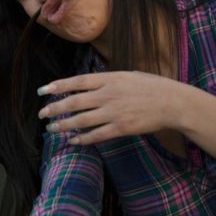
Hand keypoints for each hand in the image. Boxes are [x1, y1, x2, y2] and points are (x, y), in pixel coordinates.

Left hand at [37, 71, 215, 158]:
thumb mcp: (127, 75)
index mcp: (109, 79)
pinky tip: (73, 140)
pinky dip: (83, 138)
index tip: (42, 91)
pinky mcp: (121, 128)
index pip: (76, 82)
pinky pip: (97, 135)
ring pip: (81, 120)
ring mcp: (113, 113)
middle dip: (54, 108)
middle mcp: (107, 95)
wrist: (173, 102)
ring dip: (64, 125)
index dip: (57, 86)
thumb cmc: (151, 86)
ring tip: (51, 128)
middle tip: (41, 114)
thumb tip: (87, 84)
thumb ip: (106, 80)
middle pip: (74, 102)